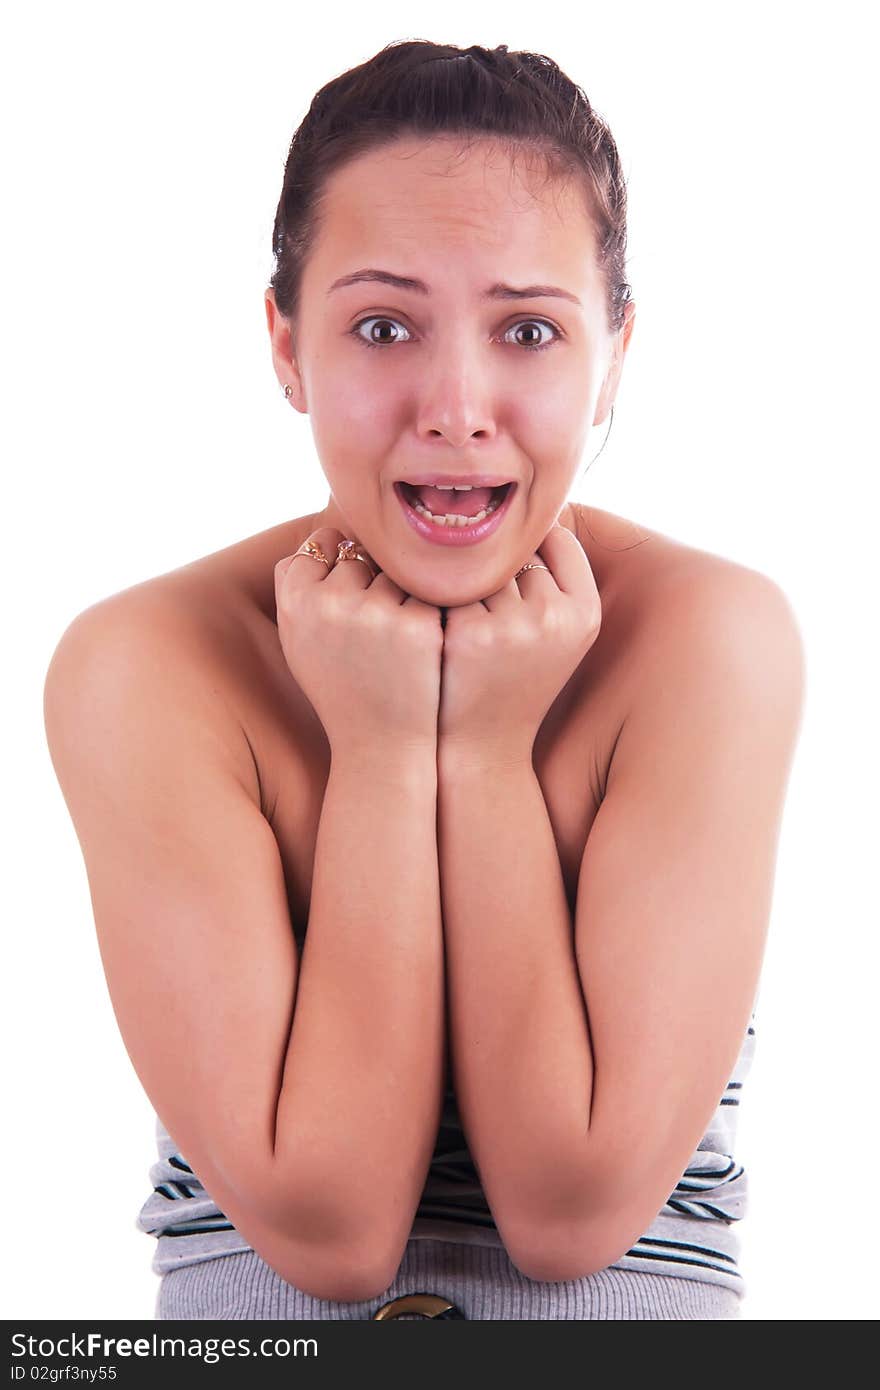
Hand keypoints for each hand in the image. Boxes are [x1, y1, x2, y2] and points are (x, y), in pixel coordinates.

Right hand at [274, 528, 443, 757]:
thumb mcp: (299, 642)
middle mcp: (331, 603)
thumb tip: (321, 539)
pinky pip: (425, 595)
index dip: (334, 560)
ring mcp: (376, 614)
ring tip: (391, 645)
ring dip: (399, 597)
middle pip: (358, 557)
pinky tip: (418, 649)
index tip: (346, 588)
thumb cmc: (340, 689)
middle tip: (370, 630)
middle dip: (368, 583)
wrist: (380, 743)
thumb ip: (299, 590)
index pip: (317, 545)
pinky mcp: (418, 626)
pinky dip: (426, 614)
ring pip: (393, 573)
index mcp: (295, 604)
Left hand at [438, 524, 601, 763]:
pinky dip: (440, 603)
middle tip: (492, 627)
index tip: (516, 584)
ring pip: (481, 568)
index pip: (558, 538)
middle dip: (497, 577)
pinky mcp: (467, 635)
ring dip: (468, 588)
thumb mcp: (558, 635)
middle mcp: (555, 616)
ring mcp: (511, 625)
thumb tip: (538, 505)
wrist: (481, 747)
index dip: (531, 554)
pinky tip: (443, 637)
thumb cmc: (516, 681)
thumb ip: (556, 576)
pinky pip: (448, 587)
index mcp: (587, 613)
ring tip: (470, 635)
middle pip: (516, 553)